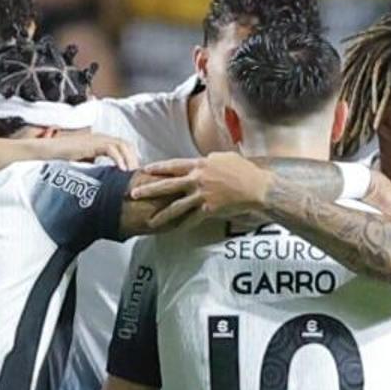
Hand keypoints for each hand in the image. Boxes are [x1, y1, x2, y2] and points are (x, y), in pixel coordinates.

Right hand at [36, 128, 142, 169]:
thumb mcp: (84, 165)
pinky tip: (122, 171)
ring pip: (122, 145)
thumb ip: (96, 169)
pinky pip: (111, 149)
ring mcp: (96, 139)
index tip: (135, 174)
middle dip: (135, 159)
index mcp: (101, 142)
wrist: (47, 153)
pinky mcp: (91, 143)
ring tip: (132, 175)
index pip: (123, 146)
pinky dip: (119, 159)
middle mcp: (101, 138)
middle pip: (127, 144)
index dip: (131, 158)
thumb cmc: (61, 160)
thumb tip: (106, 183)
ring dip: (130, 160)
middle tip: (138, 176)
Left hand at [132, 152, 274, 226]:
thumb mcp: (224, 158)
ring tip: (149, 221)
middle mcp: (197, 180)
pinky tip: (173, 231)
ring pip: (177, 207)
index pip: (174, 165)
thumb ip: (209, 160)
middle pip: (168, 186)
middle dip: (150, 190)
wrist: (256, 187)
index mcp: (200, 165)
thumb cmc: (243, 170)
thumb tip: (203, 160)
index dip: (159, 168)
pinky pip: (193, 220)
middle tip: (134, 194)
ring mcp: (202, 196)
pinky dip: (183, 226)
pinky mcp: (209, 210)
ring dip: (161, 214)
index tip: (145, 170)